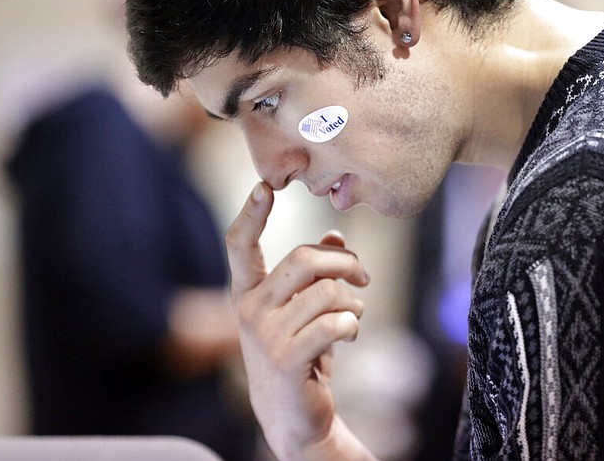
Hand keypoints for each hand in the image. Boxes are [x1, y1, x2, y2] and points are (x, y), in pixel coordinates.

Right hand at [227, 182, 373, 459]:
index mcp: (247, 293)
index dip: (251, 214)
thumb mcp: (302, 310)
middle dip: (345, 262)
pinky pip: (334, 323)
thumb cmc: (300, 353)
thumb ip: (315, 273)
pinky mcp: (287, 359)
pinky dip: (352, 324)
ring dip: (353, 302)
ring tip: (354, 316)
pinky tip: (350, 333)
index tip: (265, 186)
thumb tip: (336, 235)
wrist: (293, 417)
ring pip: (327, 292)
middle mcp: (250, 310)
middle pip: (304, 259)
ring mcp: (265, 336)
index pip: (239, 246)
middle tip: (364, 276)